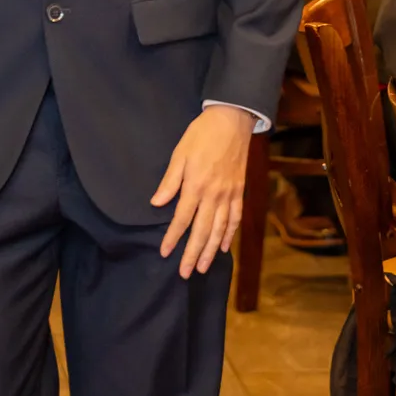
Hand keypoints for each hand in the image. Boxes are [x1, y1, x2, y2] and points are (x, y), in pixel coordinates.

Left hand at [151, 105, 253, 276]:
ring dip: (209, 250)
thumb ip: (170, 181)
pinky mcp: (239, 191)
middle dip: (192, 253)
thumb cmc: (202, 135)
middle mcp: (214, 195)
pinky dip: (229, 235)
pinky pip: (235, 218)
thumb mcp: (180, 153)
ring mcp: (229, 195)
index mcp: (196, 185)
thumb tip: (157, 203)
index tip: (165, 253)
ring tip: (202, 267)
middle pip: (202, 230)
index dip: (173, 237)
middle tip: (185, 273)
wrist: (232, 121)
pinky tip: (222, 247)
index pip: (182, 218)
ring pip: (219, 229)